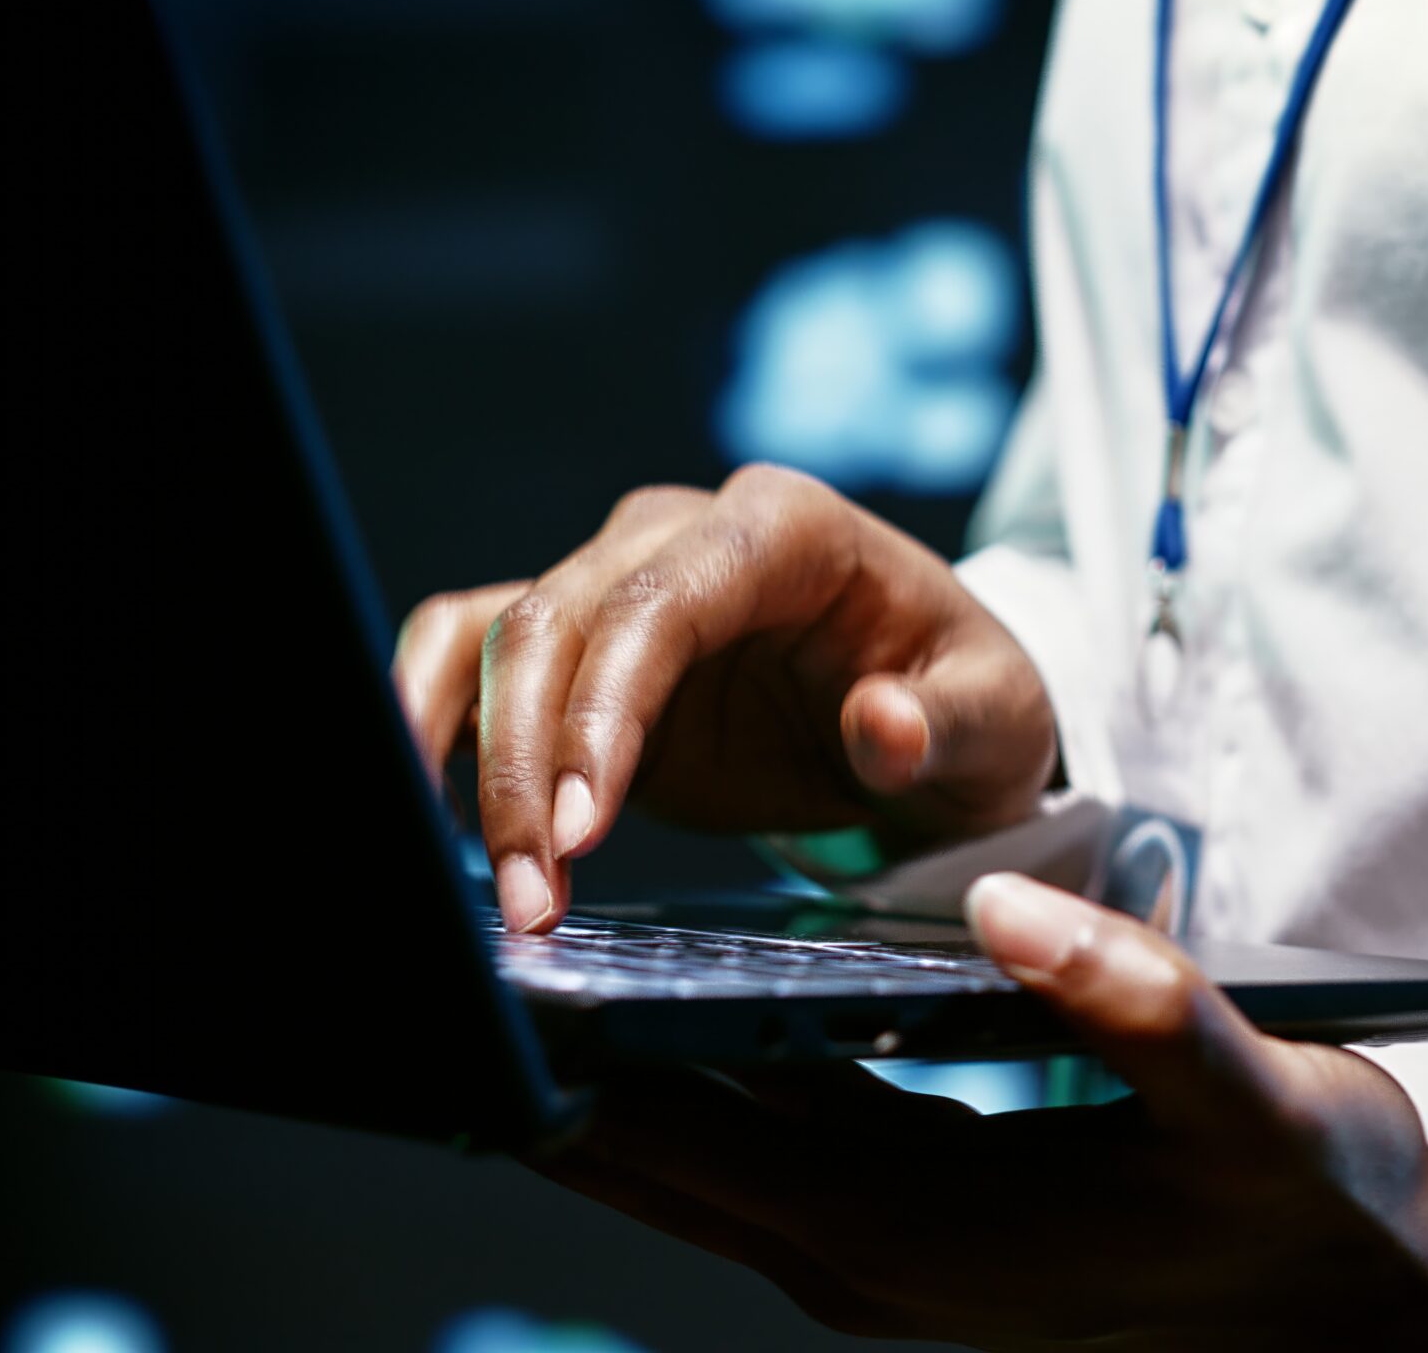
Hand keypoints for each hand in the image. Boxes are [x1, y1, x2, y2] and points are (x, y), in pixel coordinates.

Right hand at [392, 465, 1058, 931]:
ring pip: (494, 638)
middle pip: (553, 623)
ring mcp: (621, 581)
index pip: (660, 602)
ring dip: (471, 764)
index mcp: (785, 528)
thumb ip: (943, 727)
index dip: (604, 709)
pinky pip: (471, 654)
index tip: (584, 826)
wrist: (936, 711)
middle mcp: (684, 534)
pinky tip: (435, 819)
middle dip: (526, 768)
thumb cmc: (965, 700)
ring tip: (500, 891)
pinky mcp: (584, 647)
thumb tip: (880, 725)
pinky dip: (432, 724)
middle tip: (532, 901)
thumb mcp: (995, 719)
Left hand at [533, 874, 1427, 1351]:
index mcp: (920, 1224)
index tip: (475, 1002)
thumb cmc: (1305, 1200)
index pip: (699, 1142)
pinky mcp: (903, 1237)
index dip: (579, 1075)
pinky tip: (646, 1033)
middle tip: (438, 971)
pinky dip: (680, 1107)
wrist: (1362, 1312)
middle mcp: (871, 1258)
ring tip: (503, 992)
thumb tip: (1010, 912)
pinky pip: (749, 1169)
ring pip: (693, 1170)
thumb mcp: (1250, 1096)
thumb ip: (1134, 1001)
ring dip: (601, 1094)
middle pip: (659, 1163)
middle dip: (549, 1080)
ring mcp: (880, 1259)